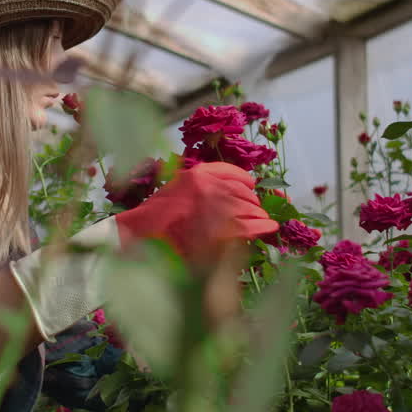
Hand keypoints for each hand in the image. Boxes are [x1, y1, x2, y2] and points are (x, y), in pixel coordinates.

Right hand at [114, 162, 277, 259]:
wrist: (141, 238)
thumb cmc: (155, 219)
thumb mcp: (176, 191)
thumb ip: (201, 189)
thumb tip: (228, 195)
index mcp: (196, 174)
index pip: (232, 173)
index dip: (245, 182)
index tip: (251, 188)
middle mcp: (209, 185)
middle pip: (243, 192)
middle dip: (252, 203)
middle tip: (256, 212)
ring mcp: (215, 206)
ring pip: (249, 208)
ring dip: (258, 215)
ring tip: (263, 222)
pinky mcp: (221, 229)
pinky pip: (250, 225)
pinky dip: (263, 227)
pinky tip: (269, 228)